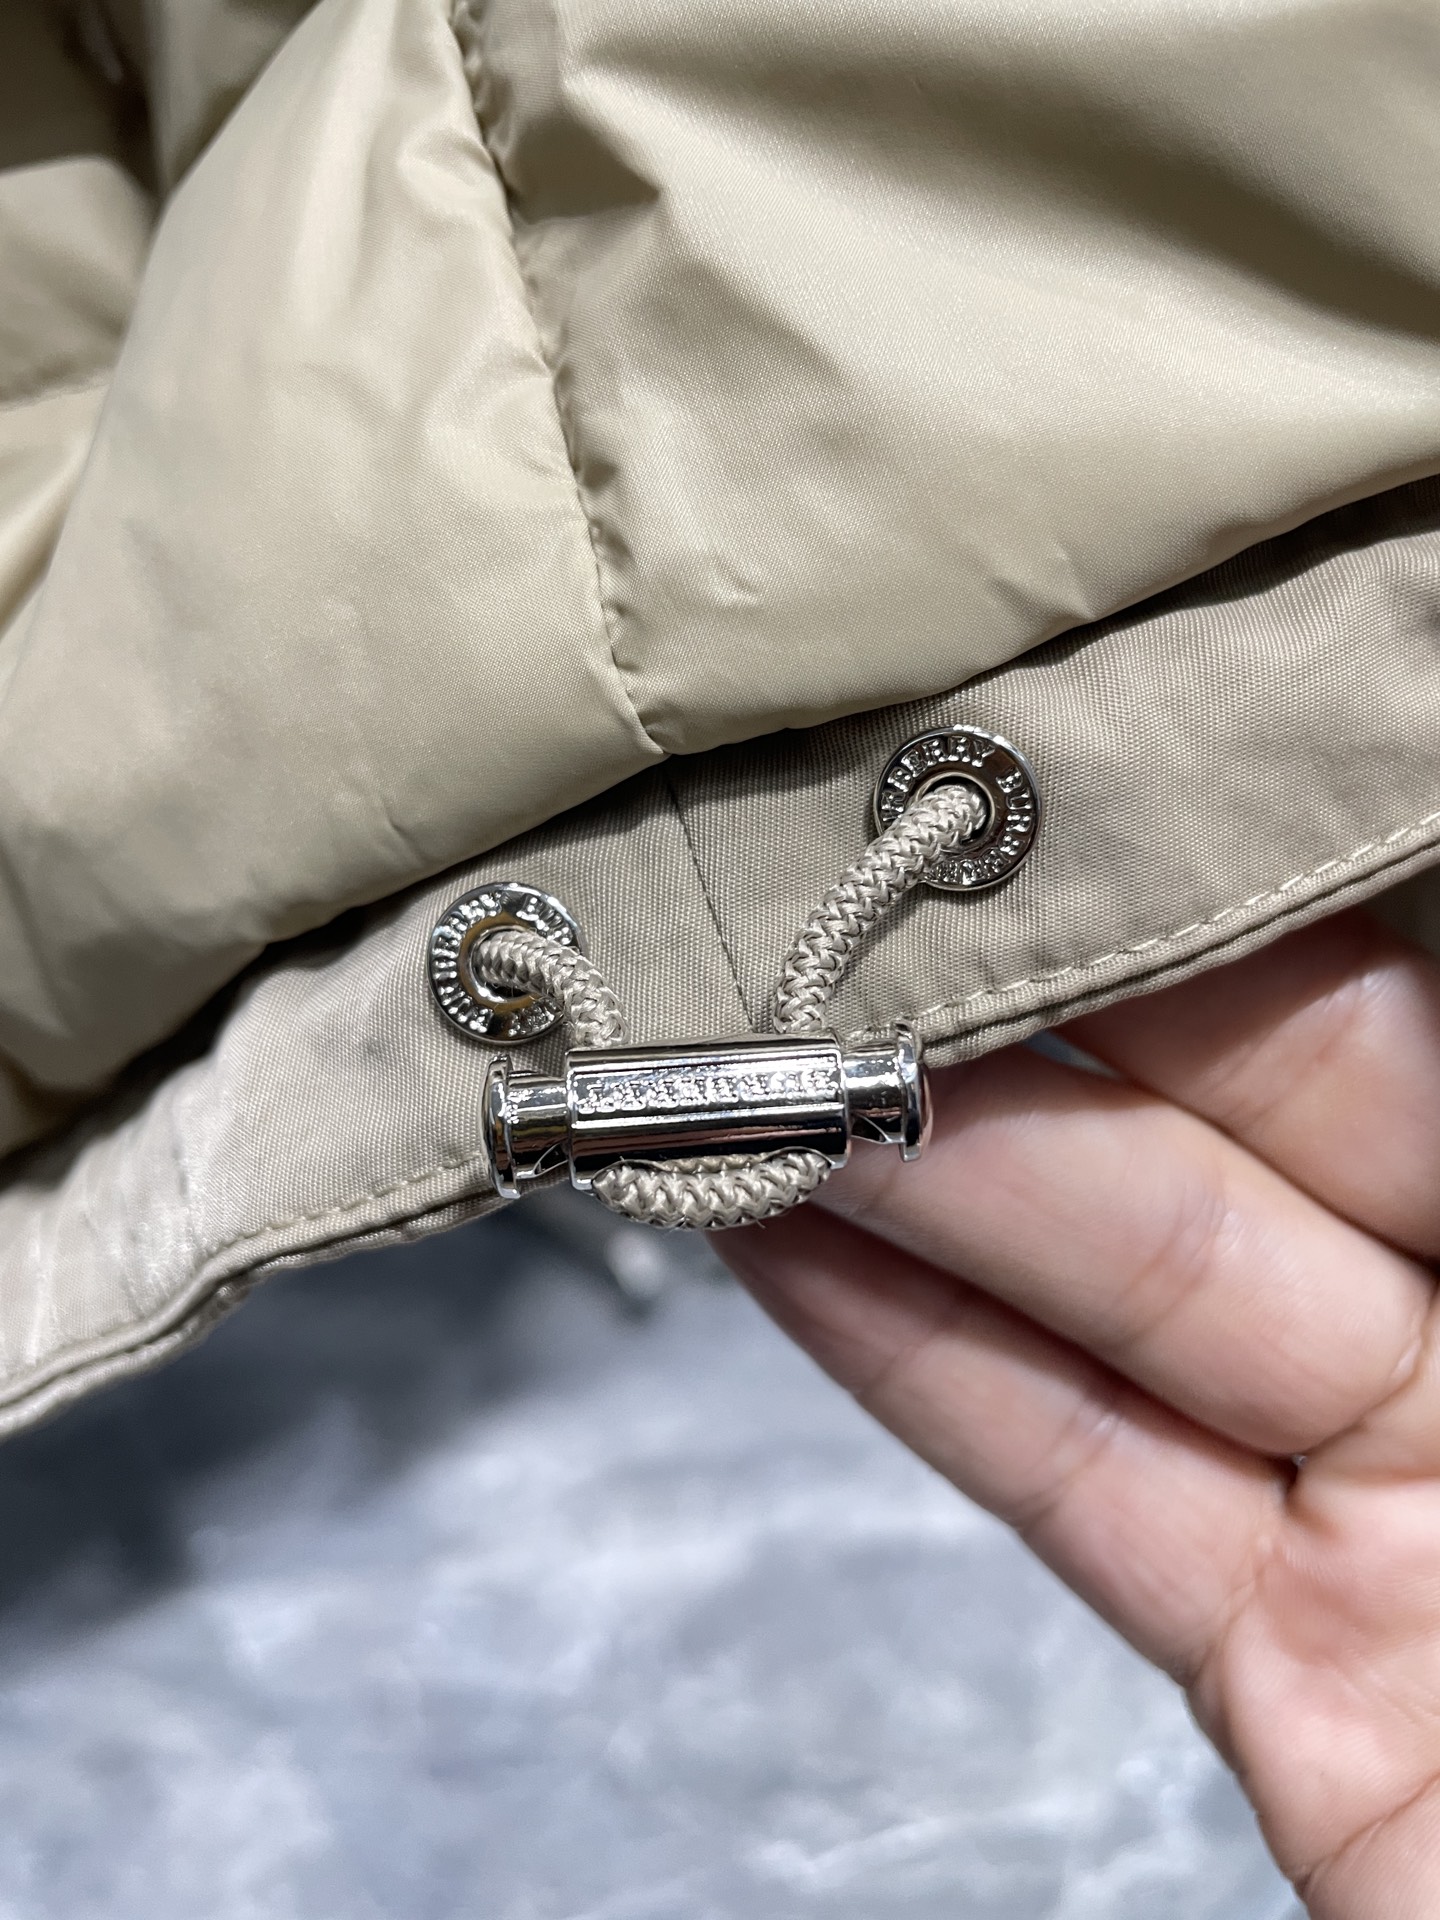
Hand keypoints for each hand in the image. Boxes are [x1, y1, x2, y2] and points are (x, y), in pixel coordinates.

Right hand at [718, 910, 1439, 1917]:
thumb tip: (1419, 815)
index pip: (1438, 991)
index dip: (1282, 880)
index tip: (1117, 775)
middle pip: (1279, 1105)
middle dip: (1065, 1000)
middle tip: (871, 877)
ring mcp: (1428, 1509)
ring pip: (1145, 1287)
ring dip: (934, 1171)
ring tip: (756, 1039)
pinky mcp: (1305, 1676)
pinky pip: (1091, 1483)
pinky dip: (922, 1360)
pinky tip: (784, 1232)